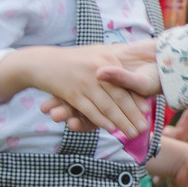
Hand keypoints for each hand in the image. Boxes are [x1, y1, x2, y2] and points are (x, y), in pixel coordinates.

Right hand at [36, 42, 163, 131]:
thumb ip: (111, 60)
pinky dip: (101, 120)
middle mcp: (98, 69)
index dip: (136, 98)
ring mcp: (84, 81)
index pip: (124, 83)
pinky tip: (111, 129)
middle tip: (143, 128)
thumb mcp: (93, 53)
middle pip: (119, 96)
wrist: (41, 62)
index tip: (147, 111)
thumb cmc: (70, 60)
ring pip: (107, 105)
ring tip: (132, 133)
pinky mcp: (71, 92)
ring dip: (121, 122)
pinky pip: (89, 109)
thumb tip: (129, 70)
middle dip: (132, 114)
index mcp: (106, 58)